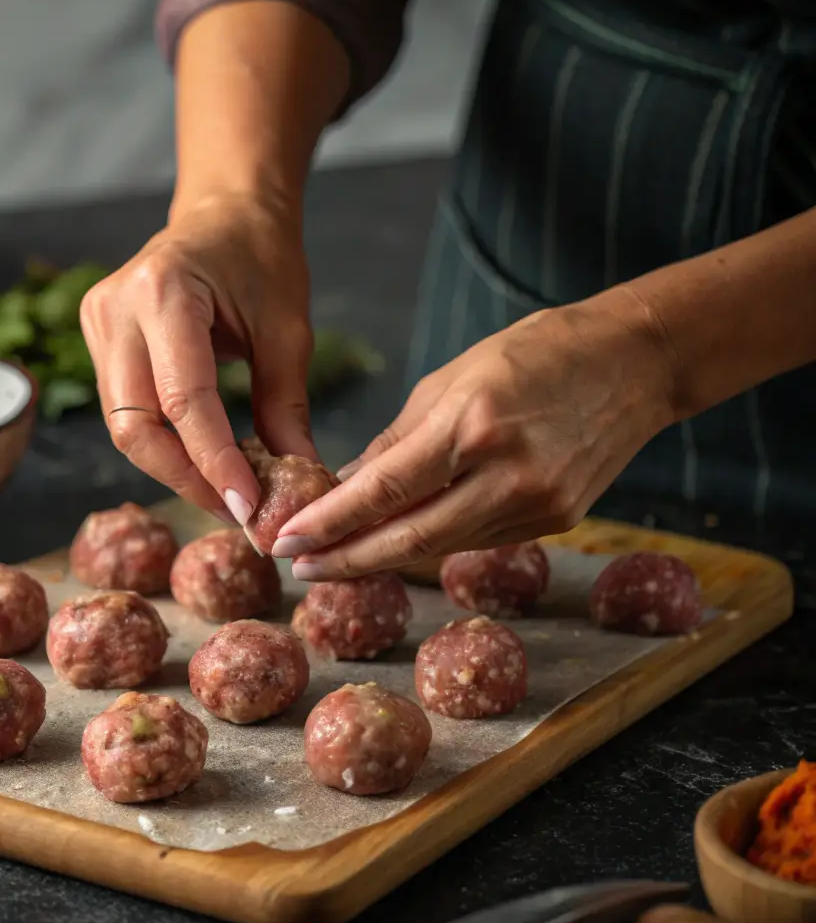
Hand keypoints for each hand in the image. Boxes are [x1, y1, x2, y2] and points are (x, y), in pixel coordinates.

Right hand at [80, 192, 316, 522]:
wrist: (226, 211)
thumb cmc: (260, 257)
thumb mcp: (287, 331)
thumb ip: (285, 409)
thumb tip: (298, 483)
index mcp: (162, 291)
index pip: (183, 400)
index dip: (215, 463)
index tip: (249, 509)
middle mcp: (114, 308)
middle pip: (136, 426)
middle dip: (187, 478)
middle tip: (237, 510)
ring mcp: (96, 323)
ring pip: (124, 427)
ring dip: (174, 468)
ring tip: (226, 491)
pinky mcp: (96, 339)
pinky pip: (124, 411)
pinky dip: (164, 443)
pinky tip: (202, 458)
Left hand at [274, 288, 677, 577]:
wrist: (636, 361)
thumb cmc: (534, 353)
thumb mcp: (451, 379)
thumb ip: (397, 440)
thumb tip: (345, 486)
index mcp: (471, 424)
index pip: (384, 490)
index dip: (330, 523)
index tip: (287, 541)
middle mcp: (506, 472)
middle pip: (409, 538)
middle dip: (346, 559)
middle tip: (297, 568)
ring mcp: (537, 502)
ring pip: (442, 545)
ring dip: (383, 555)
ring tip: (335, 558)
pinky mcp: (557, 520)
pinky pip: (478, 538)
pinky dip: (433, 540)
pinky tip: (398, 541)